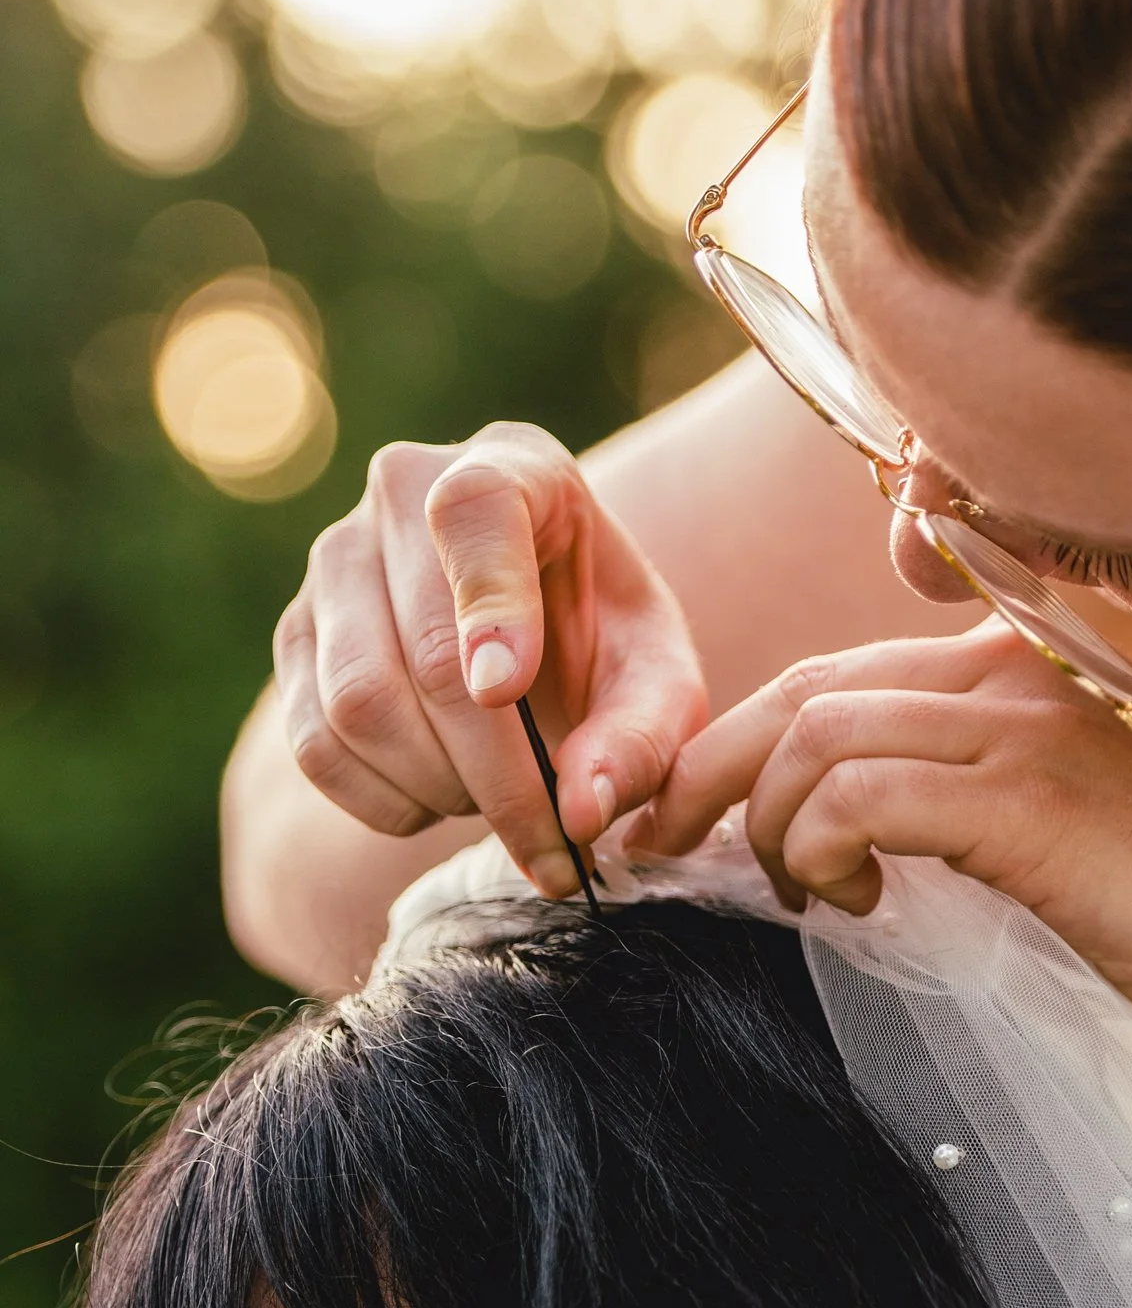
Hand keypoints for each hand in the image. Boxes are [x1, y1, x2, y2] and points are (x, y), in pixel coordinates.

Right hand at [272, 422, 706, 891]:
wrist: (537, 641)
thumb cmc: (607, 646)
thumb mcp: (660, 683)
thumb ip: (642, 741)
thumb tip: (581, 810)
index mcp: (513, 468)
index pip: (474, 513)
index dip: (490, 606)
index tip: (508, 694)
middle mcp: (401, 493)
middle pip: (424, 650)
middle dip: (495, 771)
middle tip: (553, 839)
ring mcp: (334, 563)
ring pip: (358, 703)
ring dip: (439, 788)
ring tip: (497, 803)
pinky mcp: (296, 635)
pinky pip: (314, 743)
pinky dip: (384, 803)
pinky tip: (439, 801)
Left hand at [644, 624, 1131, 1051]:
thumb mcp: (1075, 815)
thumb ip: (975, 790)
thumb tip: (849, 832)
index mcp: (1026, 660)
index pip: (844, 669)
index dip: (750, 732)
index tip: (702, 809)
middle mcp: (1017, 670)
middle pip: (806, 690)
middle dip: (707, 771)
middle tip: (659, 846)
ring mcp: (1024, 728)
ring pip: (816, 737)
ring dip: (765, 823)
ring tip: (788, 891)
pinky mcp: (1028, 802)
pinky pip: (861, 796)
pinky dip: (818, 848)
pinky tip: (841, 901)